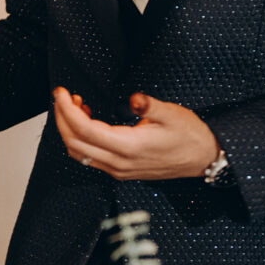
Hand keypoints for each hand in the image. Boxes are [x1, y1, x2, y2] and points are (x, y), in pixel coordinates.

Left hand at [53, 88, 218, 179]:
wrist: (203, 158)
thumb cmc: (189, 135)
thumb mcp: (172, 114)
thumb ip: (150, 105)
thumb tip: (134, 98)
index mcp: (130, 147)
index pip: (85, 130)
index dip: (67, 111)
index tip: (61, 93)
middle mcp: (120, 163)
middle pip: (75, 143)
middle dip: (62, 118)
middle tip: (62, 96)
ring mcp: (119, 170)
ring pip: (79, 154)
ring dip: (69, 129)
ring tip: (75, 105)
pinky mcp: (121, 171)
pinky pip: (90, 158)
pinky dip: (80, 139)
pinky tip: (88, 120)